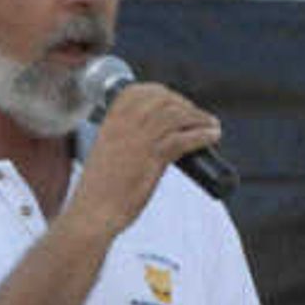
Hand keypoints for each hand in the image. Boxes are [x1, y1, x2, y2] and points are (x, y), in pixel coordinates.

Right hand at [62, 81, 222, 233]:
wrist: (92, 213)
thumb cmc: (99, 191)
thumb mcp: (107, 154)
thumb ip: (124, 141)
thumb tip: (151, 139)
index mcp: (110, 121)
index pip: (138, 91)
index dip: (163, 94)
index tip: (176, 103)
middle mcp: (124, 124)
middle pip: (162, 99)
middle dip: (185, 104)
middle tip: (198, 117)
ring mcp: (138, 139)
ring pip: (176, 115)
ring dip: (199, 118)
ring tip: (212, 126)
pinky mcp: (152, 157)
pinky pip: (183, 138)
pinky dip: (202, 135)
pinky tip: (212, 136)